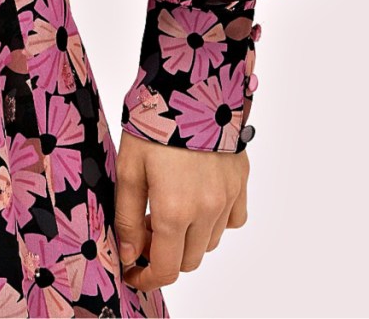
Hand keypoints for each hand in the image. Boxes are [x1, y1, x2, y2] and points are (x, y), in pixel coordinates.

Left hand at [115, 131, 248, 291]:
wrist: (191, 90)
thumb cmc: (154, 126)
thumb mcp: (128, 171)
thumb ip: (129, 219)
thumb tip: (130, 255)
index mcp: (175, 211)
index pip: (166, 269)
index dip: (147, 278)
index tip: (133, 273)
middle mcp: (207, 211)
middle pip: (188, 261)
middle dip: (164, 255)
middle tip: (145, 230)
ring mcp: (228, 198)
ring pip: (209, 243)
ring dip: (188, 239)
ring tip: (167, 210)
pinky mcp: (240, 183)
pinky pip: (232, 220)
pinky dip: (214, 221)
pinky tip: (196, 201)